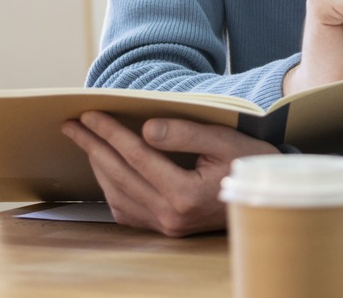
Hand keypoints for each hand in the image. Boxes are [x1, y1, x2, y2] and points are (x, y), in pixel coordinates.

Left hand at [61, 111, 277, 236]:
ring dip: (99, 167)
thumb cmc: (251, 163)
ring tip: (87, 143)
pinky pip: (128, 210)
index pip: (137, 156)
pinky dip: (112, 188)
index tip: (90, 115)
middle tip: (73, 126)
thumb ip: (185, 134)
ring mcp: (167, 226)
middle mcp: (171, 215)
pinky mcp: (168, 229)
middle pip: (120, 175)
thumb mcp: (225, 141)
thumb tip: (145, 130)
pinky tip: (108, 171)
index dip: (111, 133)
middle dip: (94, 147)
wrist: (269, 196)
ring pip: (118, 195)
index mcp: (185, 193)